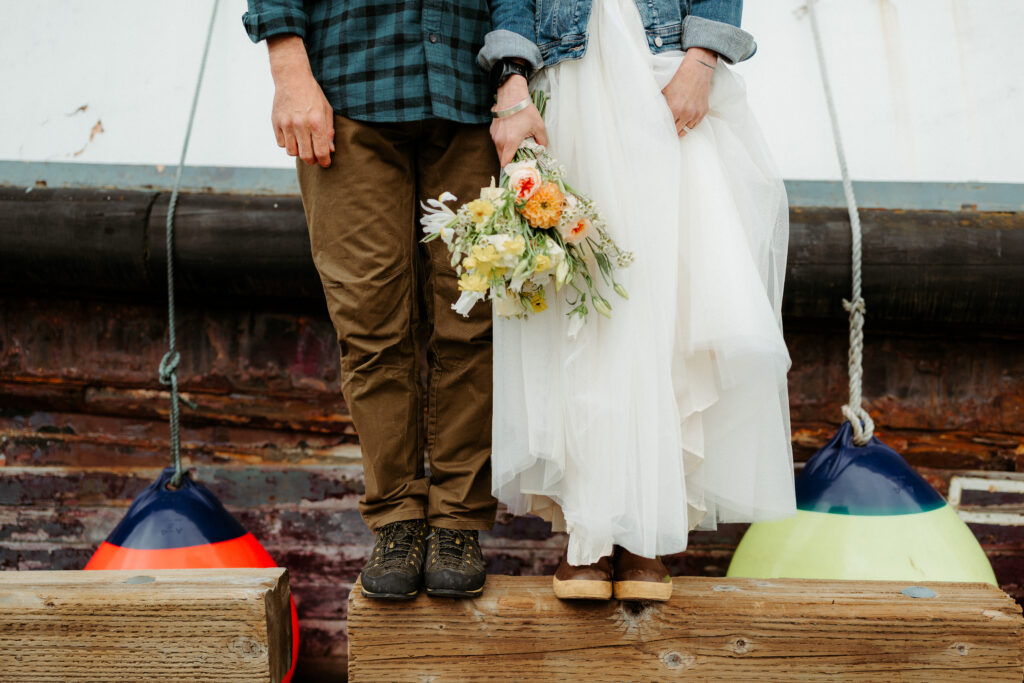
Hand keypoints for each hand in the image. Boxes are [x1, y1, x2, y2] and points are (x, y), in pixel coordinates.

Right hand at [267, 35, 334, 166]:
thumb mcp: (326, 110)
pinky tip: (293, 135)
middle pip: (306, 156)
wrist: (292, 78)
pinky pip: (281, 143)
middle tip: (315, 157)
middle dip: (312, 160)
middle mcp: (300, 124)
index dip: (324, 161)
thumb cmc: (312, 94)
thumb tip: (330, 150)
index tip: (325, 163)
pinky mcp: (275, 123)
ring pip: (292, 152)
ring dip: (299, 152)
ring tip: (303, 144)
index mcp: (316, 122)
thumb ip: (328, 131)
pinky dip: (288, 143)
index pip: (321, 151)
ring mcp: (286, 124)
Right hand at [490, 74, 547, 166]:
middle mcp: (500, 140)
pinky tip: (511, 134)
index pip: (506, 163)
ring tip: (516, 144)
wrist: (512, 95)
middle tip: (520, 155)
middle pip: (502, 158)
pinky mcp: (492, 129)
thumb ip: (542, 141)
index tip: (518, 166)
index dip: (512, 167)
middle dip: (510, 159)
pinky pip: (497, 141)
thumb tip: (542, 148)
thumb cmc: (525, 110)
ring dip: (506, 150)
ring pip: (499, 149)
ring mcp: (494, 135)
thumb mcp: (539, 126)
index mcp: (510, 142)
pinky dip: (503, 141)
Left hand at [662, 47, 716, 136]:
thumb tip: (651, 111)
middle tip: (667, 131)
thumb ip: (660, 103)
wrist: (697, 70)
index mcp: (675, 108)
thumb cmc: (679, 78)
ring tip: (676, 128)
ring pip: (687, 130)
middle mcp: (686, 113)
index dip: (663, 128)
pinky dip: (690, 125)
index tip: (660, 130)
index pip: (667, 126)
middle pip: (677, 131)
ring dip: (681, 129)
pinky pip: (695, 124)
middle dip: (671, 131)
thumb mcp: (665, 90)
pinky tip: (685, 122)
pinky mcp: (703, 111)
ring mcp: (696, 113)